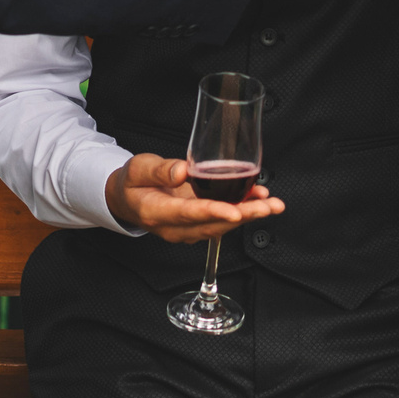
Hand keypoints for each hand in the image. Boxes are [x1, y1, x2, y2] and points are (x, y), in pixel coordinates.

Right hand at [105, 152, 282, 244]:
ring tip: (271, 204)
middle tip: (268, 207)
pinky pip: (221, 222)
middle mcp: (173, 227)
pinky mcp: (196, 225)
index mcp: (156, 212)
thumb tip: (182, 171)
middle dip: (243, 216)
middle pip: (212, 224)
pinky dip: (242, 212)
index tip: (235, 211)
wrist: (126, 199)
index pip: (188, 214)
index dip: (213, 212)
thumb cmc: (132, 183)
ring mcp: (186, 229)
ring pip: (220, 226)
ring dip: (248, 215)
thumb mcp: (137, 168)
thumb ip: (159, 170)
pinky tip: (260, 200)